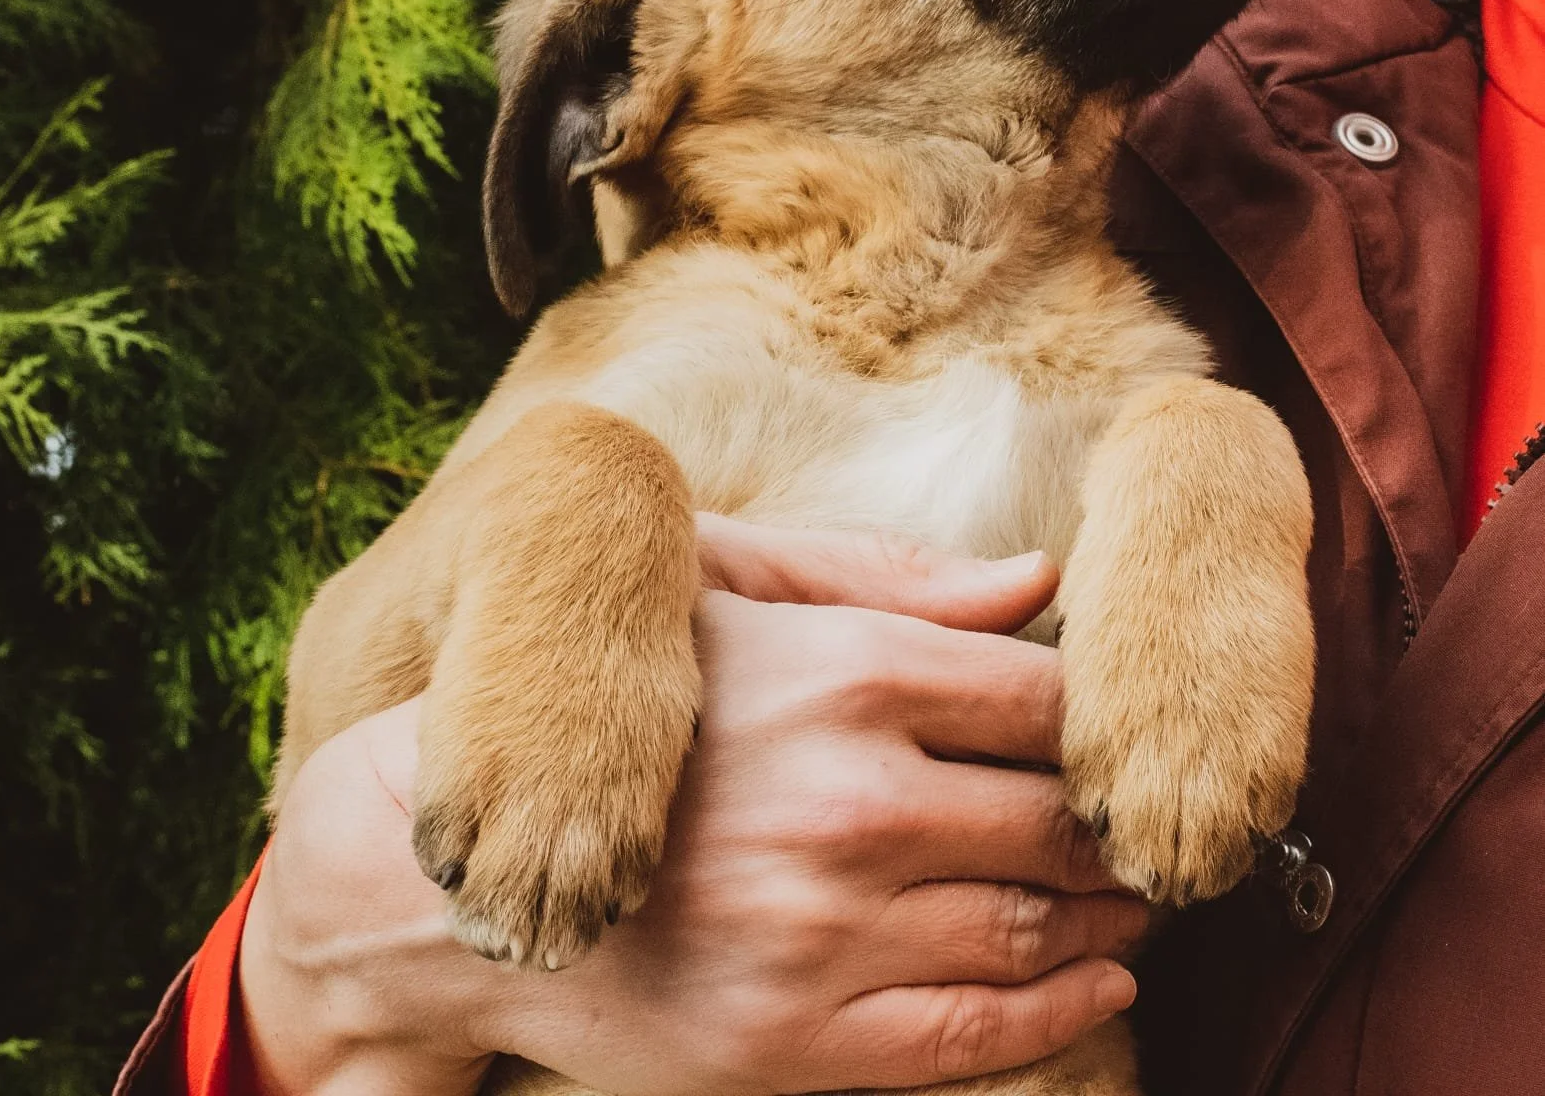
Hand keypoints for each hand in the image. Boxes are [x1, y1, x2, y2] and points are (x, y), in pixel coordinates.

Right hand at [241, 525, 1142, 1095]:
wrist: (476, 876)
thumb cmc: (623, 714)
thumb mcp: (726, 597)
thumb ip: (883, 579)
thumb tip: (1039, 581)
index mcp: (845, 672)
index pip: (1043, 703)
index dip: (1099, 725)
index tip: (1113, 740)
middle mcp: (851, 800)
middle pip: (1058, 821)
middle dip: (1116, 830)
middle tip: (1142, 831)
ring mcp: (830, 930)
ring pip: (1036, 930)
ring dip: (1110, 922)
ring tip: (1130, 905)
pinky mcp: (805, 1040)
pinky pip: (984, 1037)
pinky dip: (1068, 1015)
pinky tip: (1102, 986)